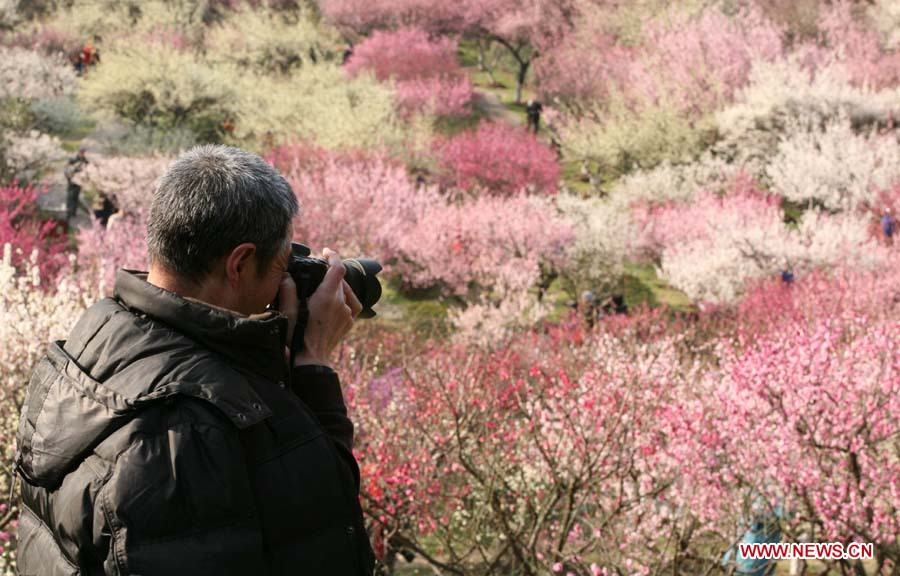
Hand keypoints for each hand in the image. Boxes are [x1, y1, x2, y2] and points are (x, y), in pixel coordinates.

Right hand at [293, 248, 361, 367]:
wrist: (310, 361)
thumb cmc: (297, 338)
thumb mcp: (287, 312)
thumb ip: (287, 290)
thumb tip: (286, 276)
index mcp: (326, 297)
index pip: (337, 268)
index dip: (333, 256)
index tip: (325, 252)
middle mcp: (340, 303)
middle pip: (340, 280)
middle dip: (330, 273)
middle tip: (317, 273)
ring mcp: (347, 314)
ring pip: (346, 292)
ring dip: (336, 287)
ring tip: (324, 288)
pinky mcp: (349, 323)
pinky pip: (351, 304)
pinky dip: (344, 299)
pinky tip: (335, 301)